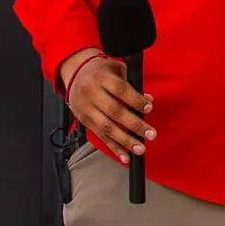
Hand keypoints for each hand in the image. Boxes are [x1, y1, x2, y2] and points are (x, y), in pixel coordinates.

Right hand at [61, 48, 152, 164]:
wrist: (74, 72)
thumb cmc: (100, 71)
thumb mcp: (117, 69)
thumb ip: (132, 84)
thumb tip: (149, 100)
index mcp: (101, 78)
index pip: (120, 90)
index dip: (135, 100)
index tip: (148, 108)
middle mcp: (91, 94)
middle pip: (114, 112)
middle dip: (134, 125)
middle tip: (150, 134)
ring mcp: (85, 109)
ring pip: (106, 127)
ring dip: (124, 141)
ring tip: (139, 149)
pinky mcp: (83, 121)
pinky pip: (99, 136)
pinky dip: (113, 147)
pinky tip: (124, 156)